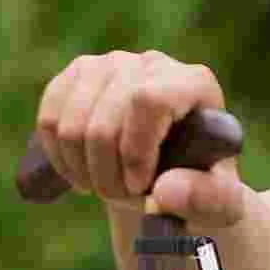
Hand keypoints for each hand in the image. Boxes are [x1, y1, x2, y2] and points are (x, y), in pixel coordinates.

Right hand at [35, 50, 245, 227]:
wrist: (173, 177)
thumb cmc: (201, 189)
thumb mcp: (220, 206)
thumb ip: (206, 201)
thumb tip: (163, 193)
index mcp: (193, 84)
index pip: (147, 101)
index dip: (134, 151)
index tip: (139, 187)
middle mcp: (153, 64)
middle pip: (105, 117)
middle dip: (106, 173)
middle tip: (122, 198)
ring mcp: (112, 64)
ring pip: (71, 119)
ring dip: (82, 169)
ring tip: (104, 187)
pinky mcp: (80, 75)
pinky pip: (50, 115)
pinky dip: (58, 155)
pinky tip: (80, 172)